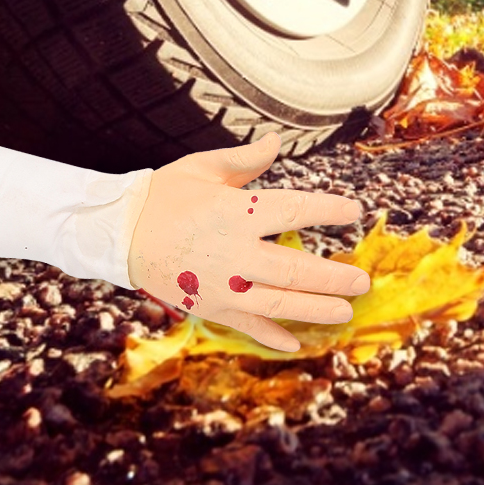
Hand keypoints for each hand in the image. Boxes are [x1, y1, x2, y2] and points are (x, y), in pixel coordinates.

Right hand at [127, 132, 369, 350]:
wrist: (120, 233)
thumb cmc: (165, 194)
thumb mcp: (203, 167)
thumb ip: (245, 160)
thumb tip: (277, 141)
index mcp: (237, 211)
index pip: (297, 209)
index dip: (329, 210)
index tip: (353, 212)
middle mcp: (235, 252)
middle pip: (297, 270)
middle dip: (335, 277)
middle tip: (363, 280)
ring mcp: (224, 285)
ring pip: (281, 304)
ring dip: (318, 309)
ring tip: (346, 311)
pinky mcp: (211, 306)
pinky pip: (248, 326)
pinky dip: (273, 337)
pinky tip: (295, 344)